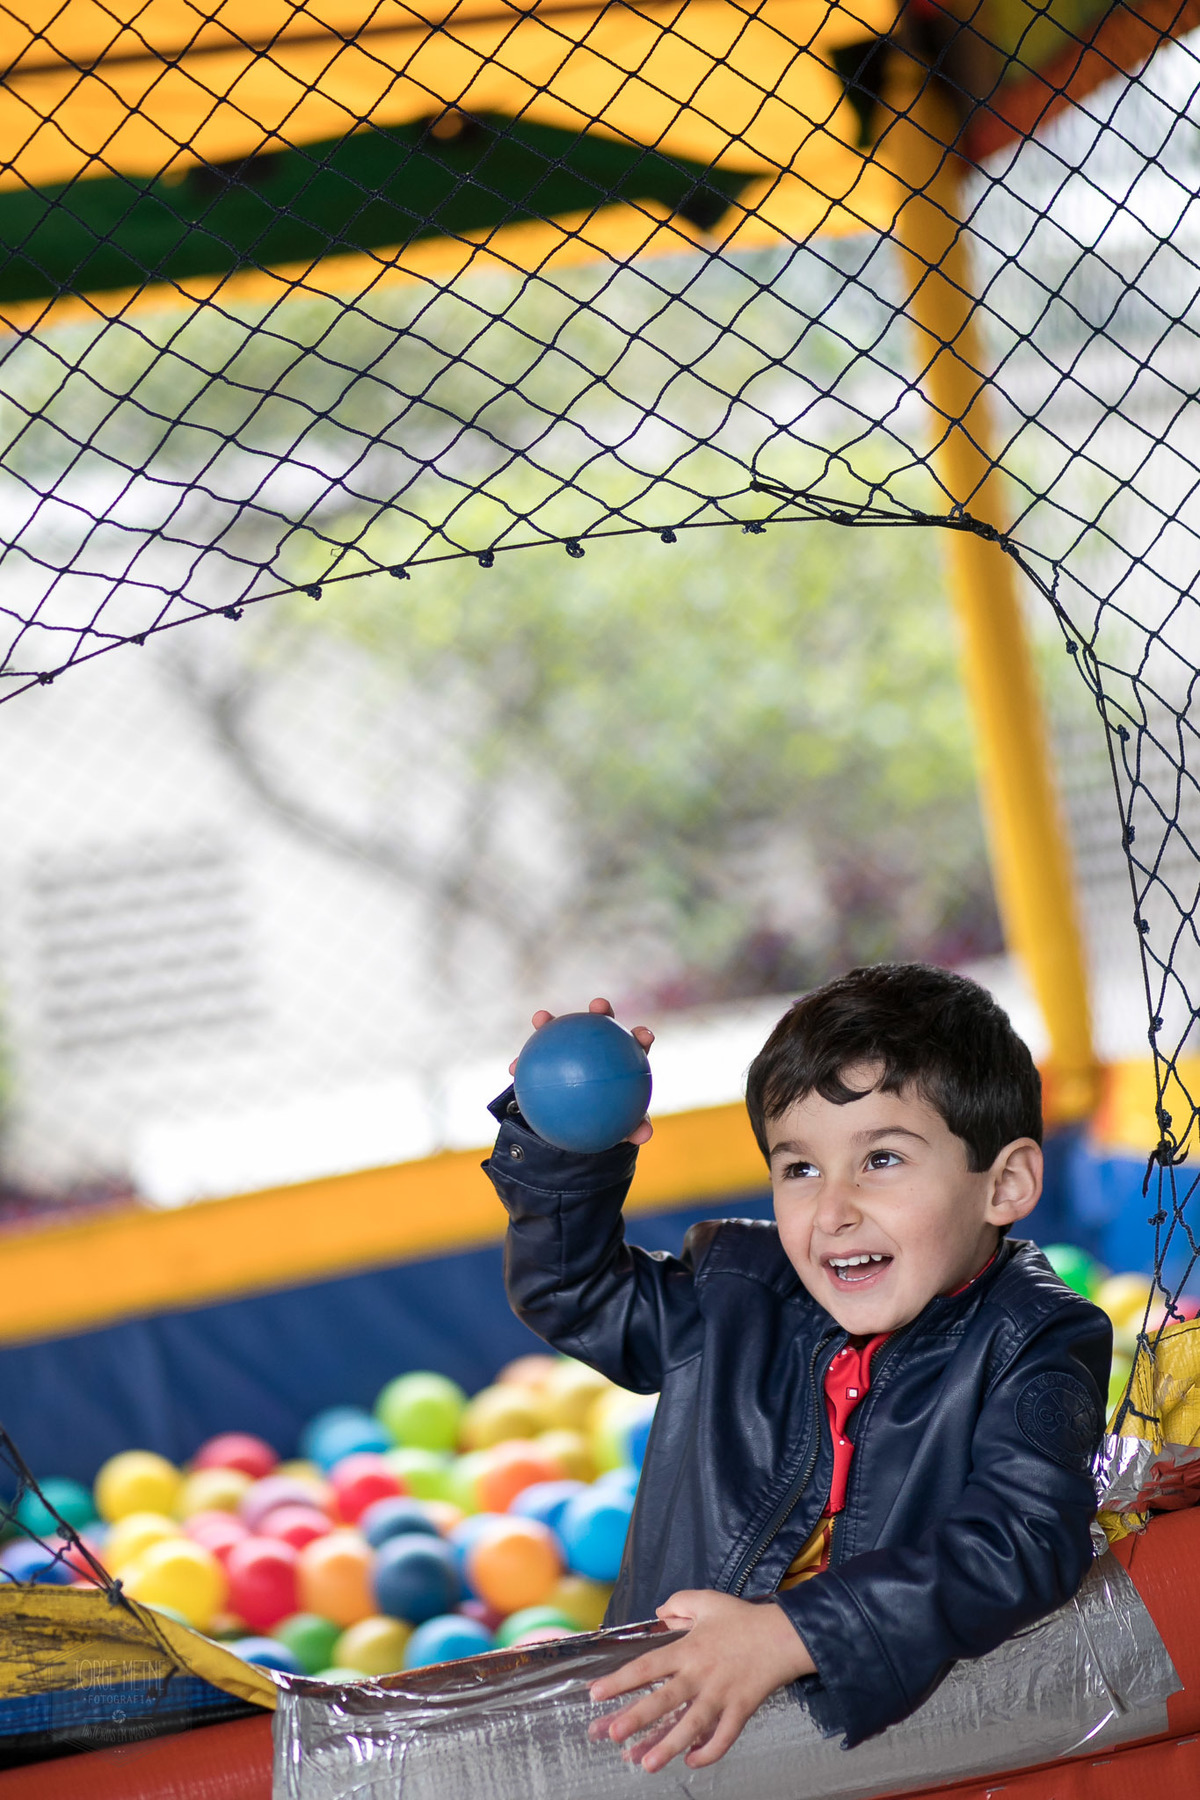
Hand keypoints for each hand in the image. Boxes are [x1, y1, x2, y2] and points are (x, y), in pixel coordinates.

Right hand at [508, 996, 654, 1143]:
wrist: (580, 1120)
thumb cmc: (608, 1120)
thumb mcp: (620, 1128)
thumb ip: (632, 1128)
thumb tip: (644, 1136)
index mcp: (623, 1059)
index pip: (636, 1042)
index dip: (641, 1035)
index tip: (642, 1035)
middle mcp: (600, 1046)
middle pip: (603, 1022)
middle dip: (601, 1010)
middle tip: (598, 1007)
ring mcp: (572, 1048)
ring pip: (563, 1030)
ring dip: (551, 1022)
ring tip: (540, 1017)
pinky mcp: (549, 1058)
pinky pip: (535, 1058)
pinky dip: (524, 1062)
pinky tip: (513, 1067)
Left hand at [587, 1591, 814, 1770]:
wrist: (783, 1634)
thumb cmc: (743, 1619)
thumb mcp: (706, 1601)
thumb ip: (678, 1604)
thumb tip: (659, 1613)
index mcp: (688, 1649)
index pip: (647, 1666)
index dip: (619, 1681)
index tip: (595, 1694)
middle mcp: (700, 1675)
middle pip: (664, 1699)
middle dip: (636, 1718)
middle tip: (612, 1734)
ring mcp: (721, 1695)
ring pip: (691, 1725)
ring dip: (668, 1746)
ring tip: (646, 1764)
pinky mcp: (741, 1710)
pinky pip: (724, 1737)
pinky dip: (709, 1752)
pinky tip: (692, 1761)